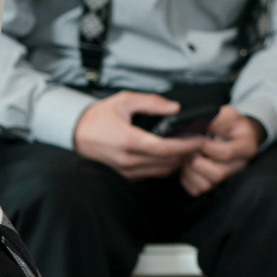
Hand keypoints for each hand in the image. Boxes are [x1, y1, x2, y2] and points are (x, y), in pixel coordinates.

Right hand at [73, 91, 206, 180]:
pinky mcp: (126, 176)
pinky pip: (152, 174)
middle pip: (167, 162)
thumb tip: (174, 107)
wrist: (76, 132)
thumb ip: (151, 102)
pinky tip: (172, 155)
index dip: (185, 145)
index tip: (199, 140)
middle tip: (200, 143)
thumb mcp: (124, 100)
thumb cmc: (99, 116)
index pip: (164, 148)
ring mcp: (126, 170)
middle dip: (186, 154)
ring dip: (178, 162)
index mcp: (128, 140)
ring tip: (189, 149)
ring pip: (162, 171)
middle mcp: (128, 160)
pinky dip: (165, 167)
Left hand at [180, 106, 262, 195]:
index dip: (207, 147)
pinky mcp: (214, 185)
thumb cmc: (230, 124)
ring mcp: (227, 177)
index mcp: (246, 147)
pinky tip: (188, 166)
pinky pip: (197, 190)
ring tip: (189, 157)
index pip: (226, 153)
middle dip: (197, 162)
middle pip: (218, 174)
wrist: (233, 134)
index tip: (199, 138)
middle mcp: (239, 166)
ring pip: (206, 185)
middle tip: (191, 150)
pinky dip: (187, 179)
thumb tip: (206, 125)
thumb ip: (219, 118)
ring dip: (190, 171)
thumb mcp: (229, 114)